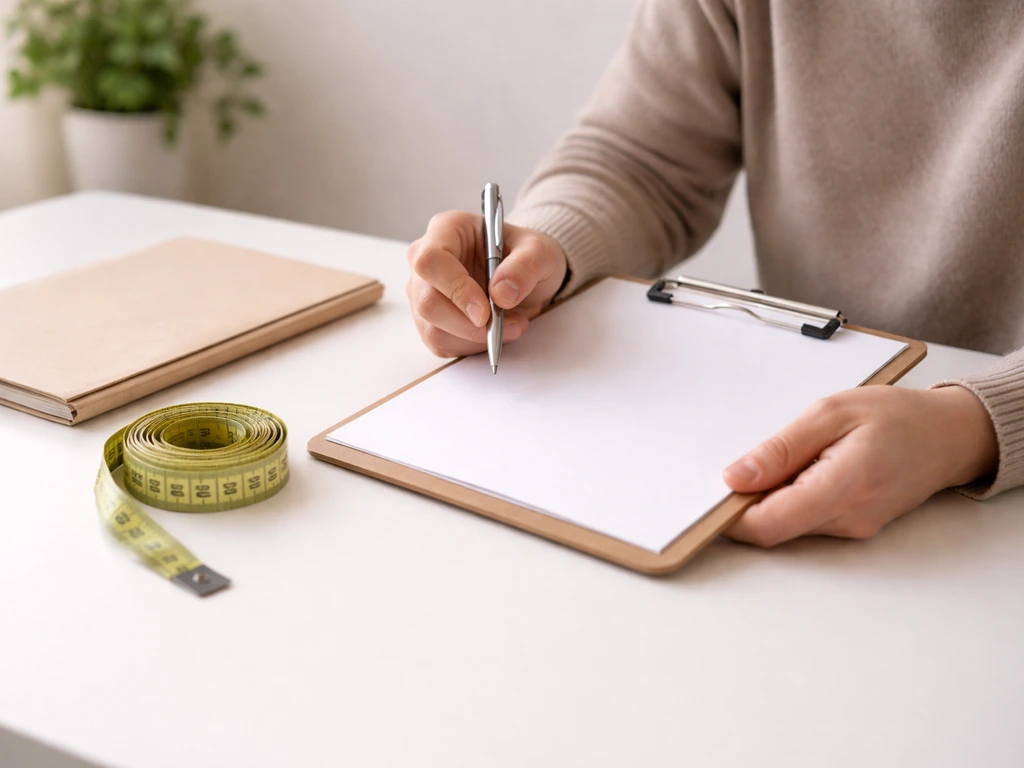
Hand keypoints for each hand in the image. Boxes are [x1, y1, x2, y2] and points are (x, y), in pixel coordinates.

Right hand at [406, 211, 567, 357]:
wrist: (524, 277)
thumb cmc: (525, 255)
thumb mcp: (540, 251)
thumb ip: (526, 266)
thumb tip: (502, 293)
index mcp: (446, 230)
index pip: (431, 260)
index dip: (455, 288)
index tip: (485, 311)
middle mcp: (426, 261)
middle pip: (427, 301)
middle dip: (468, 324)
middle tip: (505, 325)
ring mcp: (423, 293)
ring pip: (433, 329)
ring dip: (475, 338)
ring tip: (511, 326)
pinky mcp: (430, 321)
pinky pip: (442, 344)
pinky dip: (473, 346)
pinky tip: (495, 332)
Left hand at [721, 385, 998, 546]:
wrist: (948, 435)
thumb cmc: (896, 416)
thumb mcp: (830, 412)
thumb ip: (781, 448)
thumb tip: (736, 477)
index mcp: (843, 486)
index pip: (770, 524)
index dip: (731, 515)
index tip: (713, 492)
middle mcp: (849, 518)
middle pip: (774, 529)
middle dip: (748, 504)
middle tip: (746, 464)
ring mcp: (853, 529)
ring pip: (788, 527)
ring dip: (771, 500)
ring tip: (787, 458)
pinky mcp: (853, 528)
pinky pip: (806, 522)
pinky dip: (791, 500)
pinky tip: (803, 469)